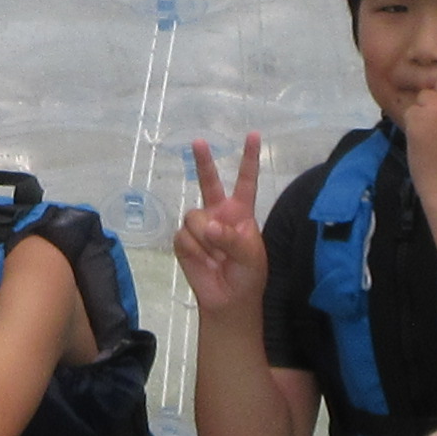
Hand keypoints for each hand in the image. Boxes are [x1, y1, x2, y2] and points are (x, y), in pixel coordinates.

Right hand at [177, 138, 268, 314]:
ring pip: (195, 218)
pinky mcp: (183, 241)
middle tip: (198, 141)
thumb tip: (208, 227)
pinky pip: (184, 237)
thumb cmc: (247, 275)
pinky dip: (195, 251)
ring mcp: (199, 225)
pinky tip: (205, 262)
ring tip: (217, 258)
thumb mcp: (251, 255)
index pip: (246, 181)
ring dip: (206, 240)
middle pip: (209, 181)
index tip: (254, 135)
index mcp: (241, 212)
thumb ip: (233, 238)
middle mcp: (218, 212)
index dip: (250, 158)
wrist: (228, 300)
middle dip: (203, 161)